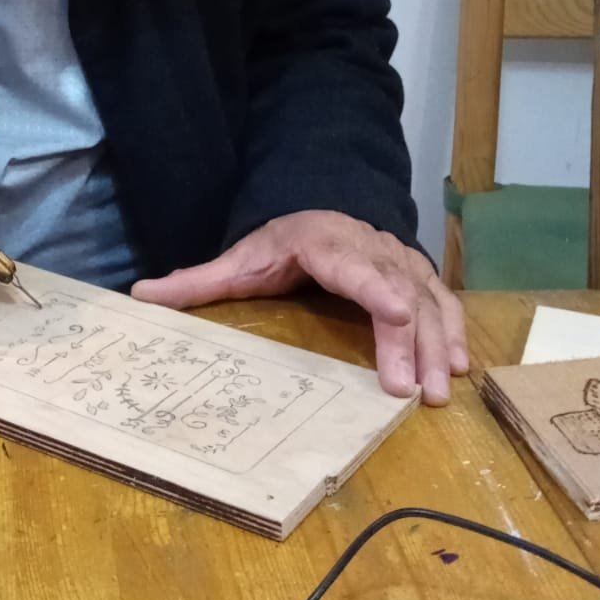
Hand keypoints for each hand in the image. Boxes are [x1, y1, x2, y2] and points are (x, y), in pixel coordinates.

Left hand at [132, 210, 467, 405]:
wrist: (321, 207)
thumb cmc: (280, 243)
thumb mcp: (239, 260)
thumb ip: (195, 282)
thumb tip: (138, 297)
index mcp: (325, 243)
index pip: (355, 267)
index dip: (378, 291)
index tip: (396, 319)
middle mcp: (370, 249)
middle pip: (399, 292)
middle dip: (412, 341)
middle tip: (416, 392)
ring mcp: (400, 261)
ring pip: (429, 299)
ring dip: (440, 344)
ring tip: (442, 389)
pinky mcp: (418, 276)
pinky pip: (444, 302)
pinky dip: (455, 333)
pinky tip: (461, 368)